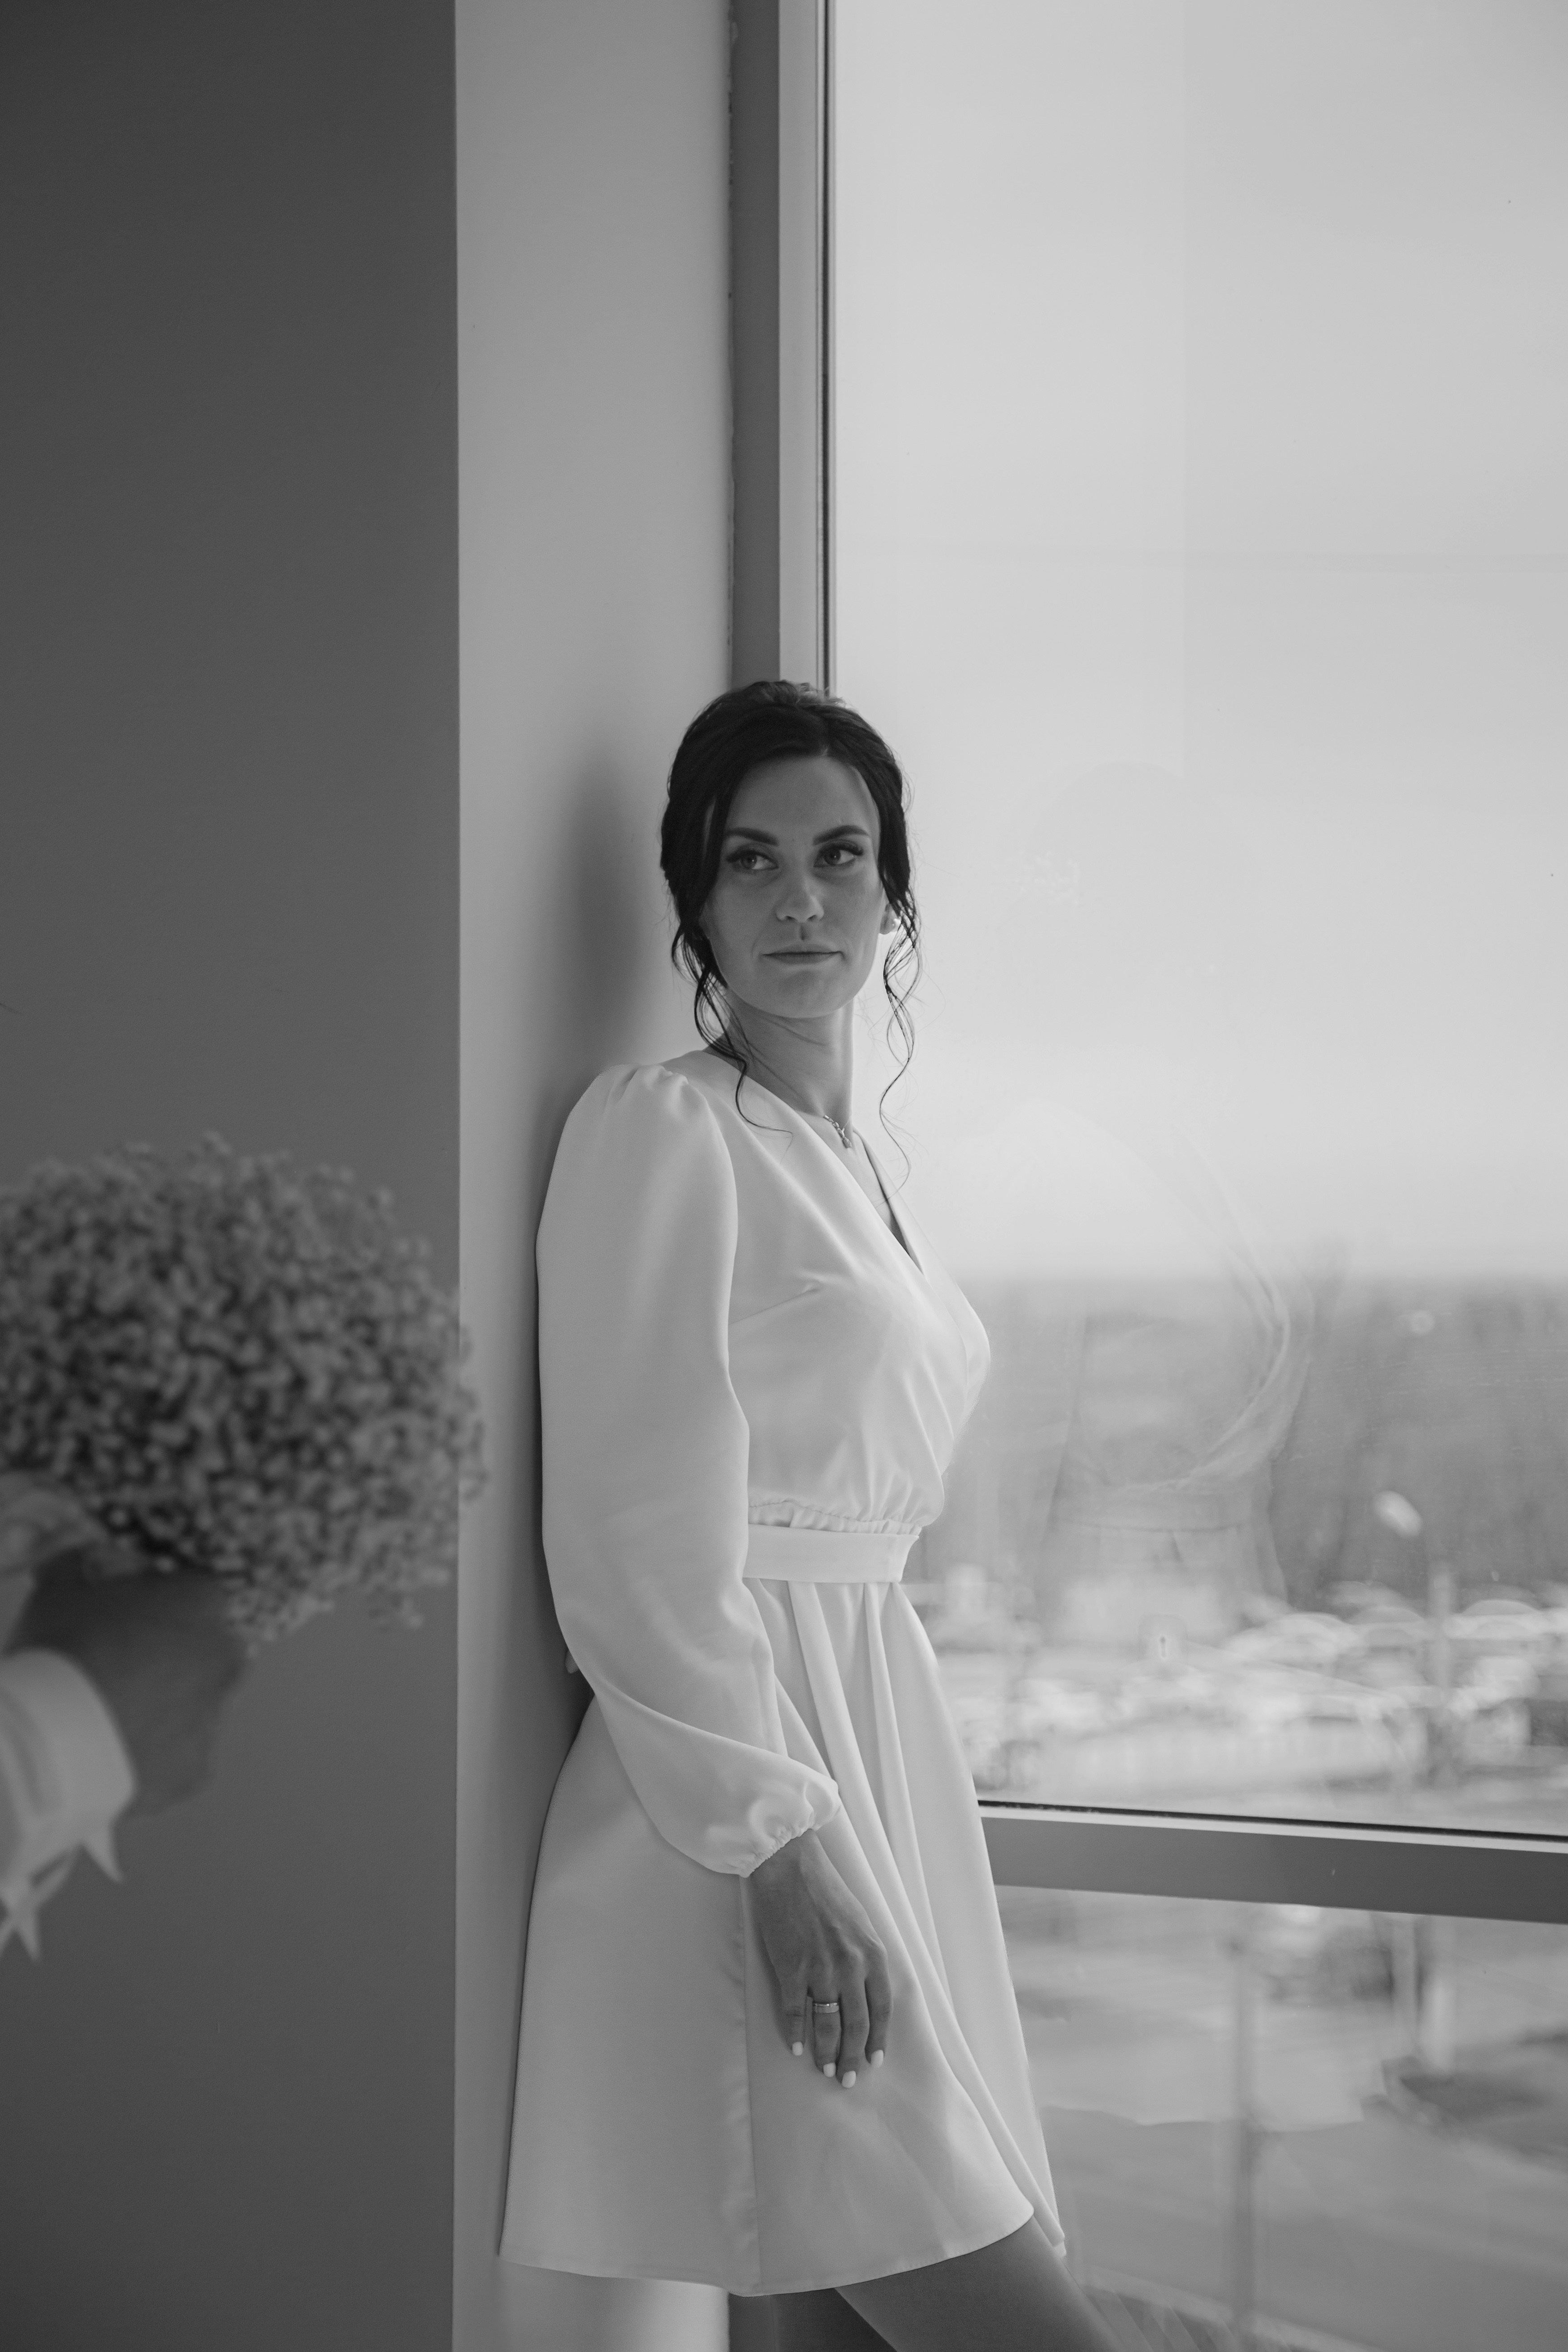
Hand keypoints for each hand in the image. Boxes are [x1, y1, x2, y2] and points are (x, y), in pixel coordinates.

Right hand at [4, 1558, 247, 1814]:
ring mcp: (215, 1719)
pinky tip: (114, 1759)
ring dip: (165, 1711)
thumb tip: (74, 1563)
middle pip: (206, 1651)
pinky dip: (154, 1759)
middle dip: (173, 1658)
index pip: (197, 1591)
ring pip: (195, 1708)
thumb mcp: (58, 1591)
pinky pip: (179, 1760)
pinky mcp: (196, 1773)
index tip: (129, 1617)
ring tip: (108, 1722)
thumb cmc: (61, 1650)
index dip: (162, 1604)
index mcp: (202, 1601)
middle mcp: (225, 1657)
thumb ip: (77, 1570)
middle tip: (119, 1671)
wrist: (52, 1740)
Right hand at [746, 1827, 891, 2088]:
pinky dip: (796, 2033)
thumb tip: (867, 1995)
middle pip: (856, 2024)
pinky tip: (797, 2048)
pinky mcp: (791, 1968)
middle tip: (847, 2078)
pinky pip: (795, 2011)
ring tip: (824, 2068)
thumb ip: (867, 1959)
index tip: (873, 2061)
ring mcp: (820, 1968)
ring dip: (826, 2051)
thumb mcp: (861, 1924)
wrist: (791, 1868)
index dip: (878, 2039)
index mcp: (872, 1954)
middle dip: (852, 2056)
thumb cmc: (827, 1892)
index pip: (882, 2009)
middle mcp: (850, 1965)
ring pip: (827, 2023)